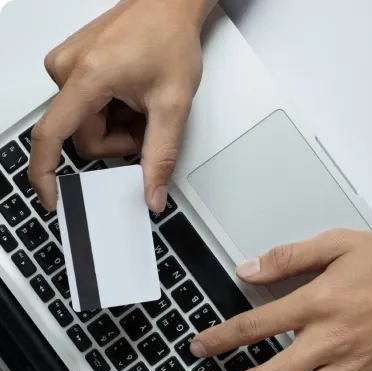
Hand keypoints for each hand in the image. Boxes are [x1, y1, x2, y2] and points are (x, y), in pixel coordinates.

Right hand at [28, 0, 216, 211]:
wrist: (170, 6)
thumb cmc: (170, 40)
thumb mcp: (173, 106)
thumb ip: (161, 156)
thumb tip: (151, 193)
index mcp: (87, 76)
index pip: (51, 136)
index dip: (46, 173)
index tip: (51, 198)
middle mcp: (67, 68)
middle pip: (84, 138)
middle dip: (119, 141)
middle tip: (146, 120)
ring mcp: (67, 66)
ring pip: (87, 125)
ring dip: (118, 125)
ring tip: (141, 101)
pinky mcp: (73, 66)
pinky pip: (87, 108)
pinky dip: (112, 111)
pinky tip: (130, 94)